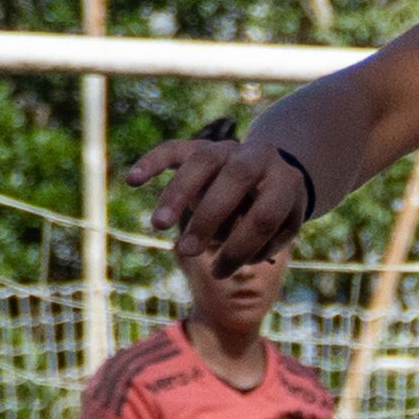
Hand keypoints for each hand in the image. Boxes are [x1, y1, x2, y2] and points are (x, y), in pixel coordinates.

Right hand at [130, 126, 314, 268]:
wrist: (272, 173)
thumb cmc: (273, 213)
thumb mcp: (279, 231)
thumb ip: (259, 240)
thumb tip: (224, 248)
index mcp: (285, 181)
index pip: (265, 215)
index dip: (242, 247)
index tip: (219, 272)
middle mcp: (257, 157)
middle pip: (236, 178)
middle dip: (209, 217)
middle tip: (186, 251)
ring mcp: (227, 148)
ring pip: (202, 162)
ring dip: (178, 194)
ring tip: (158, 226)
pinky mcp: (200, 147)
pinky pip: (174, 149)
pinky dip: (153, 161)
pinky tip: (132, 180)